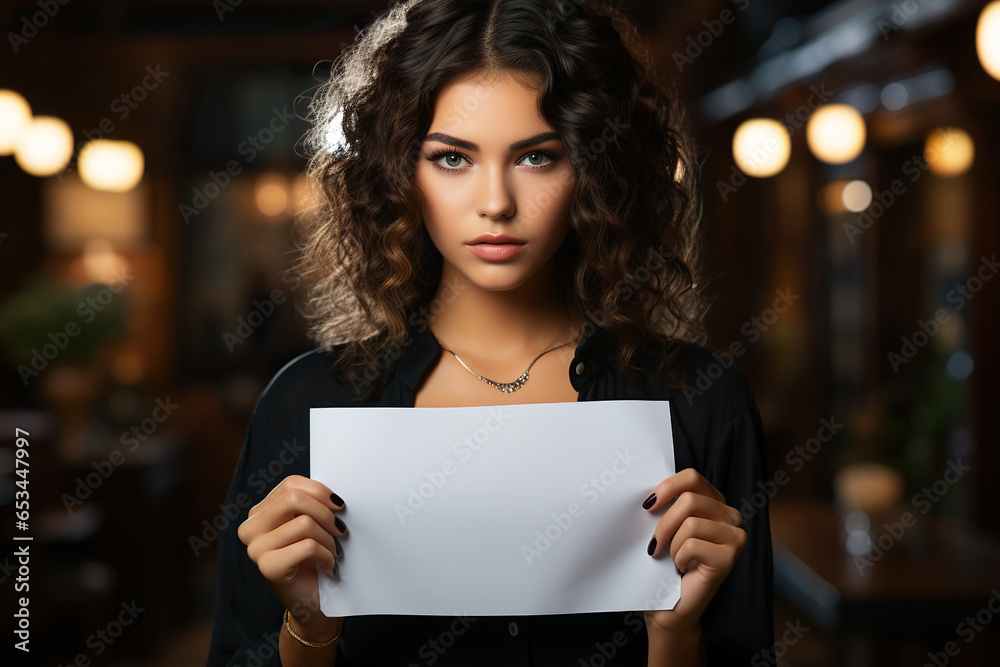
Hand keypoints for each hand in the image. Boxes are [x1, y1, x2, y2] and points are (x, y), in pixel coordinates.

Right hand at [237, 474, 347, 639]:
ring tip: (334, 552)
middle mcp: (251, 528)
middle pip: (294, 498)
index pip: (291, 484)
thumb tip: (332, 495)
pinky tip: (329, 566)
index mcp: (260, 513)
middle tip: (339, 529)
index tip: (338, 505)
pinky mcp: (268, 567)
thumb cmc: (312, 559)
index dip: (319, 491)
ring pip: (304, 523)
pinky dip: (327, 555)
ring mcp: (256, 548)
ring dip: (329, 539)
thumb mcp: (309, 524)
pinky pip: (308, 546)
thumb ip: (310, 504)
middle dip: (325, 512)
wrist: (311, 601)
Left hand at [640, 468, 745, 637]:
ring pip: (691, 522)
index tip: (648, 504)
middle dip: (664, 523)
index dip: (668, 486)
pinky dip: (679, 557)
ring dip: (671, 544)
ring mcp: (734, 537)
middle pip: (689, 499)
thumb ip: (666, 505)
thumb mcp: (665, 527)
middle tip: (654, 544)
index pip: (692, 477)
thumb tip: (648, 492)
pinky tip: (682, 568)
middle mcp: (730, 516)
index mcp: (714, 502)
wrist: (669, 606)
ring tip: (672, 558)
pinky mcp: (730, 558)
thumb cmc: (664, 565)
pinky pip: (693, 544)